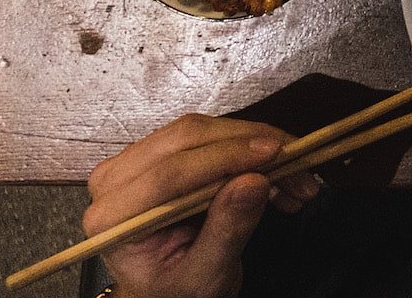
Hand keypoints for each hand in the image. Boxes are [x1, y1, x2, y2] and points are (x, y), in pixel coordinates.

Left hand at [85, 115, 319, 297]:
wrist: (165, 292)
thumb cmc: (176, 291)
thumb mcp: (205, 275)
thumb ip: (227, 230)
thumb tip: (254, 181)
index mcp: (112, 220)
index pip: (169, 173)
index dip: (226, 156)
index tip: (276, 152)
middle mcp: (113, 183)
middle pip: (186, 139)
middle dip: (250, 144)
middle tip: (299, 159)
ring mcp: (132, 163)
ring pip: (200, 130)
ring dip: (255, 143)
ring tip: (296, 173)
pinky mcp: (156, 153)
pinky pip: (206, 134)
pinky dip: (247, 146)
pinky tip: (276, 172)